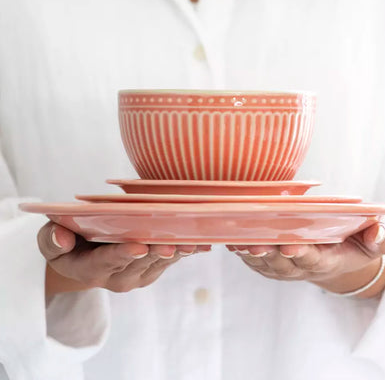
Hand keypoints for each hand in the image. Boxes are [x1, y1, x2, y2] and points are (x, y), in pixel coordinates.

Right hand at [39, 221, 210, 295]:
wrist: (87, 259)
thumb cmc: (68, 245)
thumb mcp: (50, 241)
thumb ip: (52, 240)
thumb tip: (61, 238)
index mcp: (91, 269)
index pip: (107, 262)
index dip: (122, 255)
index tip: (137, 247)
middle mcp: (119, 277)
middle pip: (140, 263)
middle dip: (155, 253)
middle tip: (171, 243)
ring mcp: (140, 275)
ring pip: (160, 263)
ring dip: (176, 253)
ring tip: (192, 242)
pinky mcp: (154, 268)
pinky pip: (171, 259)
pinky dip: (186, 251)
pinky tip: (202, 243)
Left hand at [227, 223, 384, 297]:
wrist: (333, 259)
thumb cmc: (352, 246)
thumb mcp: (372, 243)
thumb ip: (379, 239)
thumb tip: (377, 232)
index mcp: (325, 261)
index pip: (312, 259)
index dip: (301, 254)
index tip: (290, 246)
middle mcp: (299, 267)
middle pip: (282, 263)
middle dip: (269, 254)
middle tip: (256, 244)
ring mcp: (281, 267)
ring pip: (264, 263)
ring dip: (250, 254)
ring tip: (239, 242)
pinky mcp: (268, 264)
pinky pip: (252, 261)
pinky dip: (241, 252)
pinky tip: (232, 241)